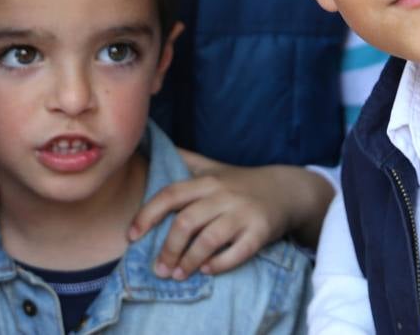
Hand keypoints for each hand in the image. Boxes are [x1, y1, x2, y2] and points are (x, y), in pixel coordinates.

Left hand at [130, 158, 334, 276]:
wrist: (287, 190)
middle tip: (159, 270)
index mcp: (208, 181)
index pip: (170, 195)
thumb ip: (185, 160)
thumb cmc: (242, 183)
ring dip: (189, 261)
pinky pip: (237, 252)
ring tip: (179, 274)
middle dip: (168, 249)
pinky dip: (219, 264)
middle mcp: (224, 195)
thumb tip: (150, 144)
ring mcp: (243, 213)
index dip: (147, 215)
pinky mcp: (260, 232)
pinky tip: (208, 270)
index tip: (132, 237)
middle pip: (186, 222)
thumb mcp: (214, 167)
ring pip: (209, 240)